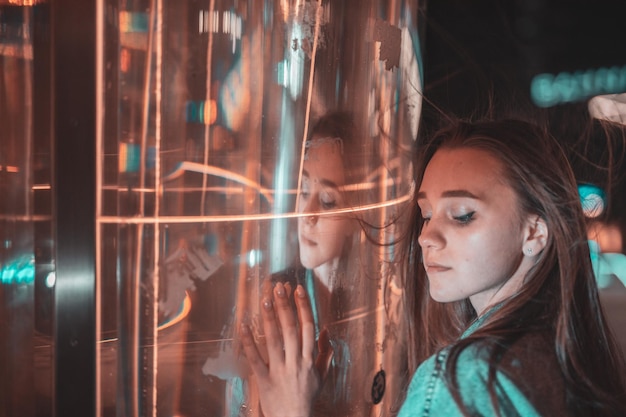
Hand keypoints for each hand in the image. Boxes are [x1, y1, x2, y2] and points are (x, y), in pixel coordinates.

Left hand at [240, 283, 332, 416]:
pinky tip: (243, 326)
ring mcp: (280, 370)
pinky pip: (256, 359)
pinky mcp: (265, 380)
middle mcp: (296, 362)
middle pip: (291, 328)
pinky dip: (249, 342)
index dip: (303, 306)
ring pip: (275, 340)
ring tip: (265, 299)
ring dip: (270, 318)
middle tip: (279, 287)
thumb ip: (325, 353)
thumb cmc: (308, 398)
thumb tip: (327, 331)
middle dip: (285, 306)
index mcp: (309, 359)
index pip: (308, 326)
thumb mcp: (322, 376)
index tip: (298, 289)